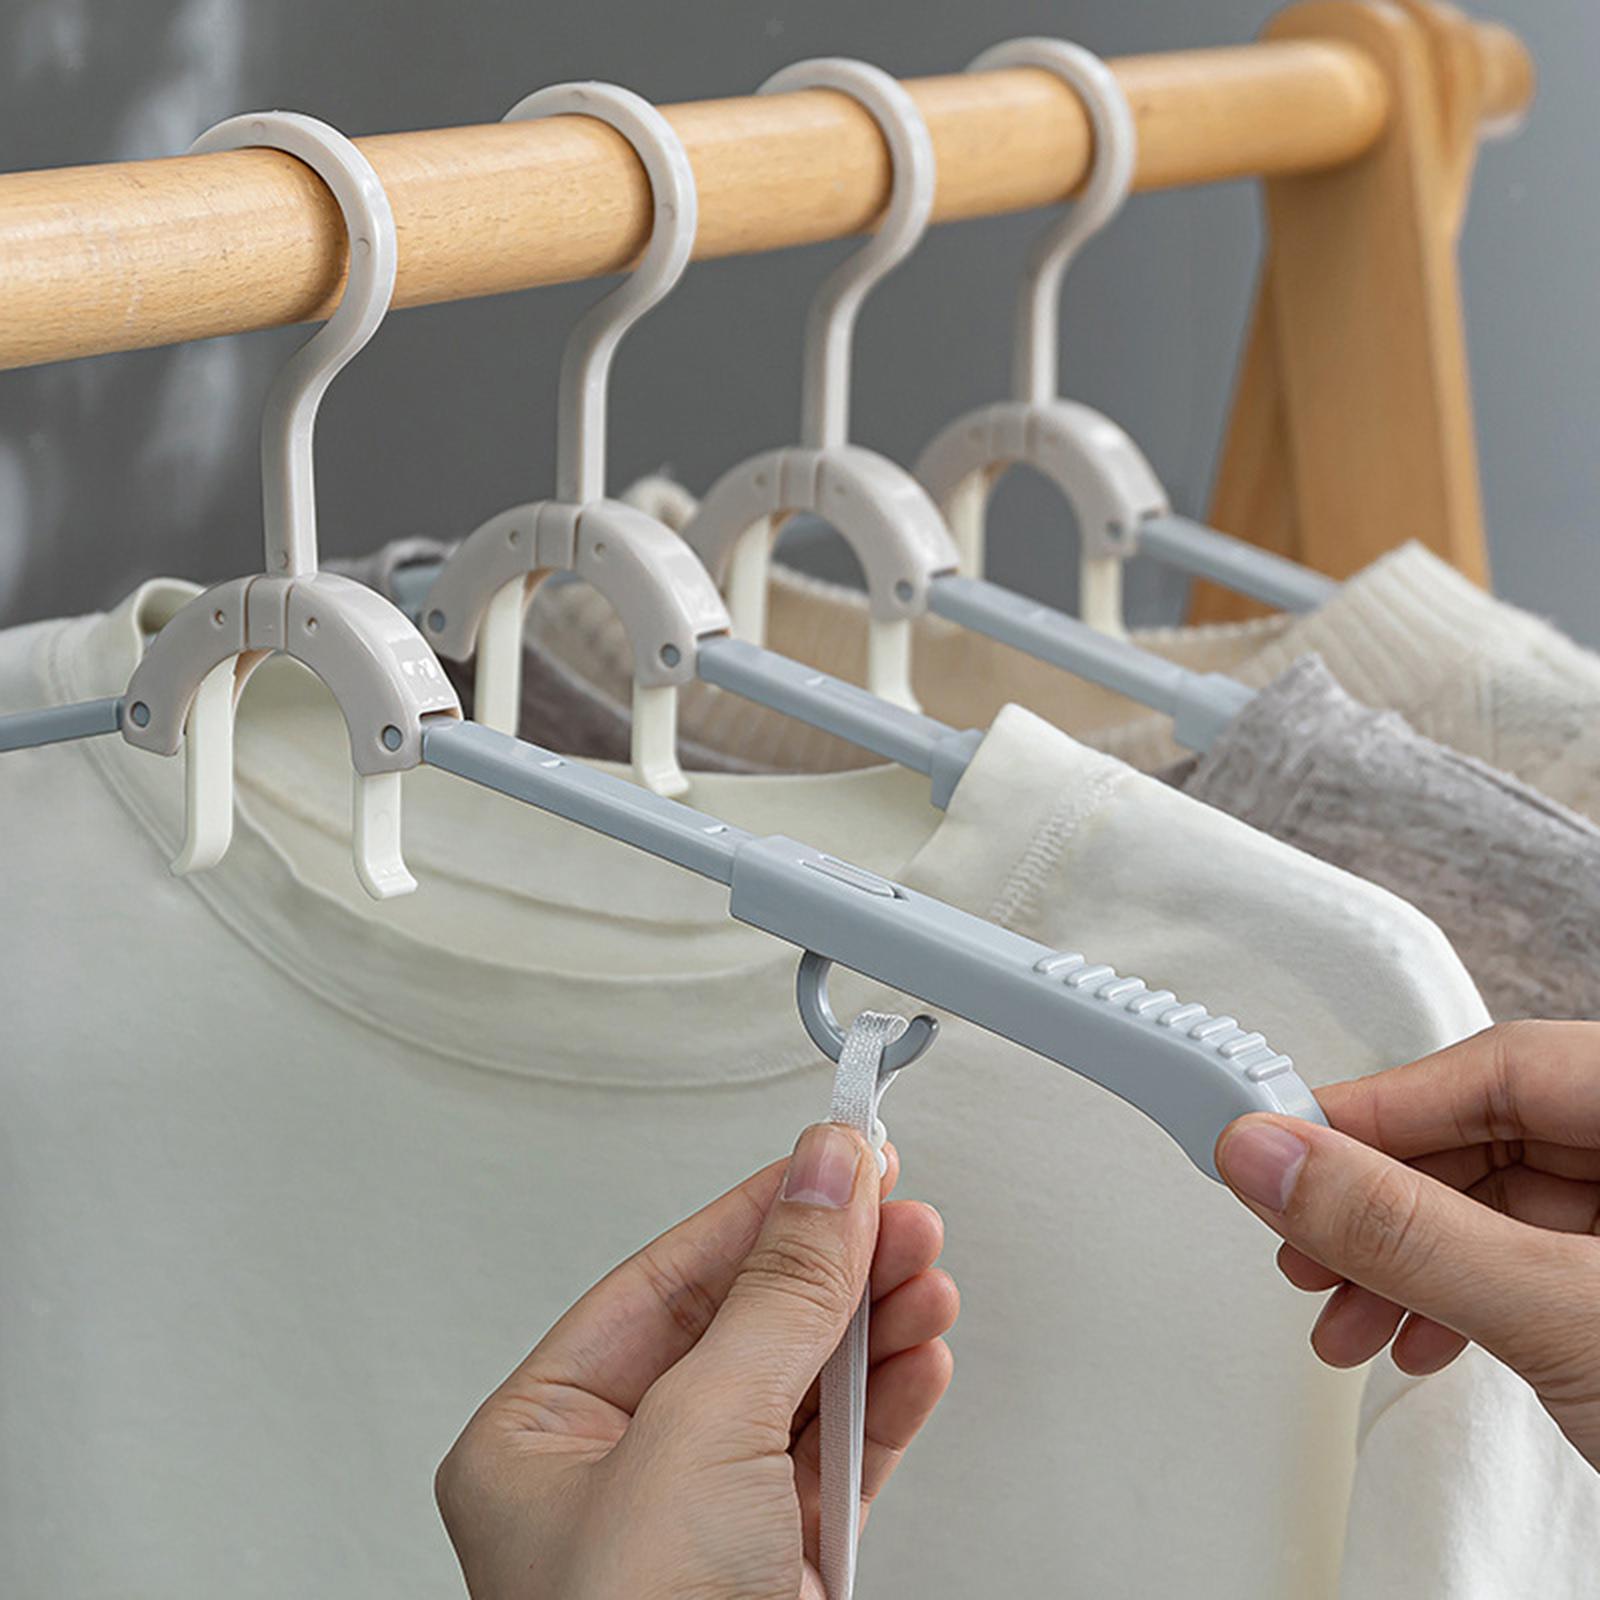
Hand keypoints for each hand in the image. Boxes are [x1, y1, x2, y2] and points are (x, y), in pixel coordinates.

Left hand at [436, 1123, 957, 1598]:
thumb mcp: (701, 1434)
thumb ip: (773, 1298)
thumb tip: (819, 1181)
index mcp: (545, 1436)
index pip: (667, 1280)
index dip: (757, 1209)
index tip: (829, 1158)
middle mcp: (618, 1479)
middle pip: (743, 1327)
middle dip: (829, 1266)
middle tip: (893, 1206)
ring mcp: (703, 1528)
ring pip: (800, 1389)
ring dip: (872, 1326)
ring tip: (924, 1271)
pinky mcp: (778, 1575)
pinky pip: (839, 1463)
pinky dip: (886, 1404)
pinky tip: (918, 1355)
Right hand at [1215, 1021, 1599, 1470]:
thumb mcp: (1558, 1311)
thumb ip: (1407, 1230)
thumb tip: (1272, 1158)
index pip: (1491, 1067)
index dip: (1373, 1109)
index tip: (1276, 1144)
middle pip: (1484, 1137)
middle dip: (1379, 1205)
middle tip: (1299, 1241)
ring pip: (1500, 1204)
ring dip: (1405, 1263)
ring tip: (1342, 1316)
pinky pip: (1530, 1258)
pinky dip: (1461, 1297)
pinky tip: (1414, 1337)